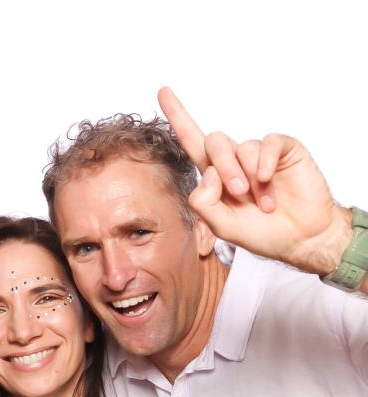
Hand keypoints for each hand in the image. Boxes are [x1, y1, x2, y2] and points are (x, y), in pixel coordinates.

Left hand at [159, 87, 352, 275]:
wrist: (300, 237)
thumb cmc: (262, 233)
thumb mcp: (223, 226)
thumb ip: (204, 203)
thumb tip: (209, 172)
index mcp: (216, 178)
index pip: (192, 142)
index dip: (178, 117)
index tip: (162, 92)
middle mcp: (235, 161)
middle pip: (214, 143)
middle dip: (224, 168)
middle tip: (239, 192)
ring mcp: (259, 154)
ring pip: (241, 147)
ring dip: (250, 177)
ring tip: (264, 202)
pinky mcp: (283, 149)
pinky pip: (268, 142)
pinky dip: (265, 161)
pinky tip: (269, 179)